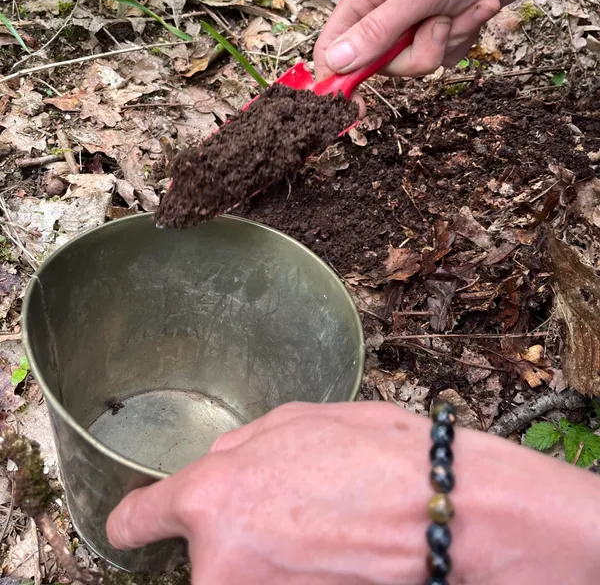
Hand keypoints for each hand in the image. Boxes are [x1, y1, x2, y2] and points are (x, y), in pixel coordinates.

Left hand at [107, 401, 599, 584]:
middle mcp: (218, 565)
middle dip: (236, 535)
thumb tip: (216, 465)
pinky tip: (334, 554)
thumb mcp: (296, 421)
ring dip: (271, 559)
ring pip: (242, 577)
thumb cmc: (378, 458)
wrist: (445, 515)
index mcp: (211, 498)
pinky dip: (296, 575)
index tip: (141, 523)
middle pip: (204, 554)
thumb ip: (239, 449)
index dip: (138, 519)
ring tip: (324, 532)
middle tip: (292, 512)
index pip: (136, 521)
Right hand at [314, 0, 599, 79]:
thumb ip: (377, 31)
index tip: (354, 104)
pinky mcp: (442, 29)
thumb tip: (335, 62)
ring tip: (464, 8)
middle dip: (416, 53)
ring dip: (447, 42)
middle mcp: (385, 9)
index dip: (337, 76)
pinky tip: (478, 8)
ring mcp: (414, 21)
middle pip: (382, 64)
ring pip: (416, 63)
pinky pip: (442, 56)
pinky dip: (464, 37)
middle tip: (439, 25)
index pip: (333, 45)